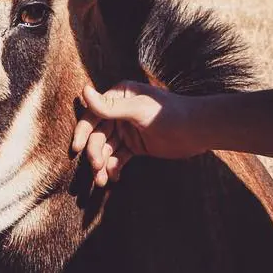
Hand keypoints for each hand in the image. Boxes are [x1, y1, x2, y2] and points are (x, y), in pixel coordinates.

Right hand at [71, 80, 204, 187]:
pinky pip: (118, 158)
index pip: (93, 114)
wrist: (197, 131)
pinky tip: (113, 178)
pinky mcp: (135, 146)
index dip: (83, 131)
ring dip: (102, 164)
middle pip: (98, 134)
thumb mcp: (138, 110)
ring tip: (102, 181)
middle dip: (95, 152)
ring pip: (107, 149)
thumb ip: (110, 107)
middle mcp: (119, 112)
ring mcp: (127, 130)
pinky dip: (113, 168)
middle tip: (97, 168)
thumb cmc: (168, 114)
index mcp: (118, 96)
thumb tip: (83, 91)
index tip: (76, 149)